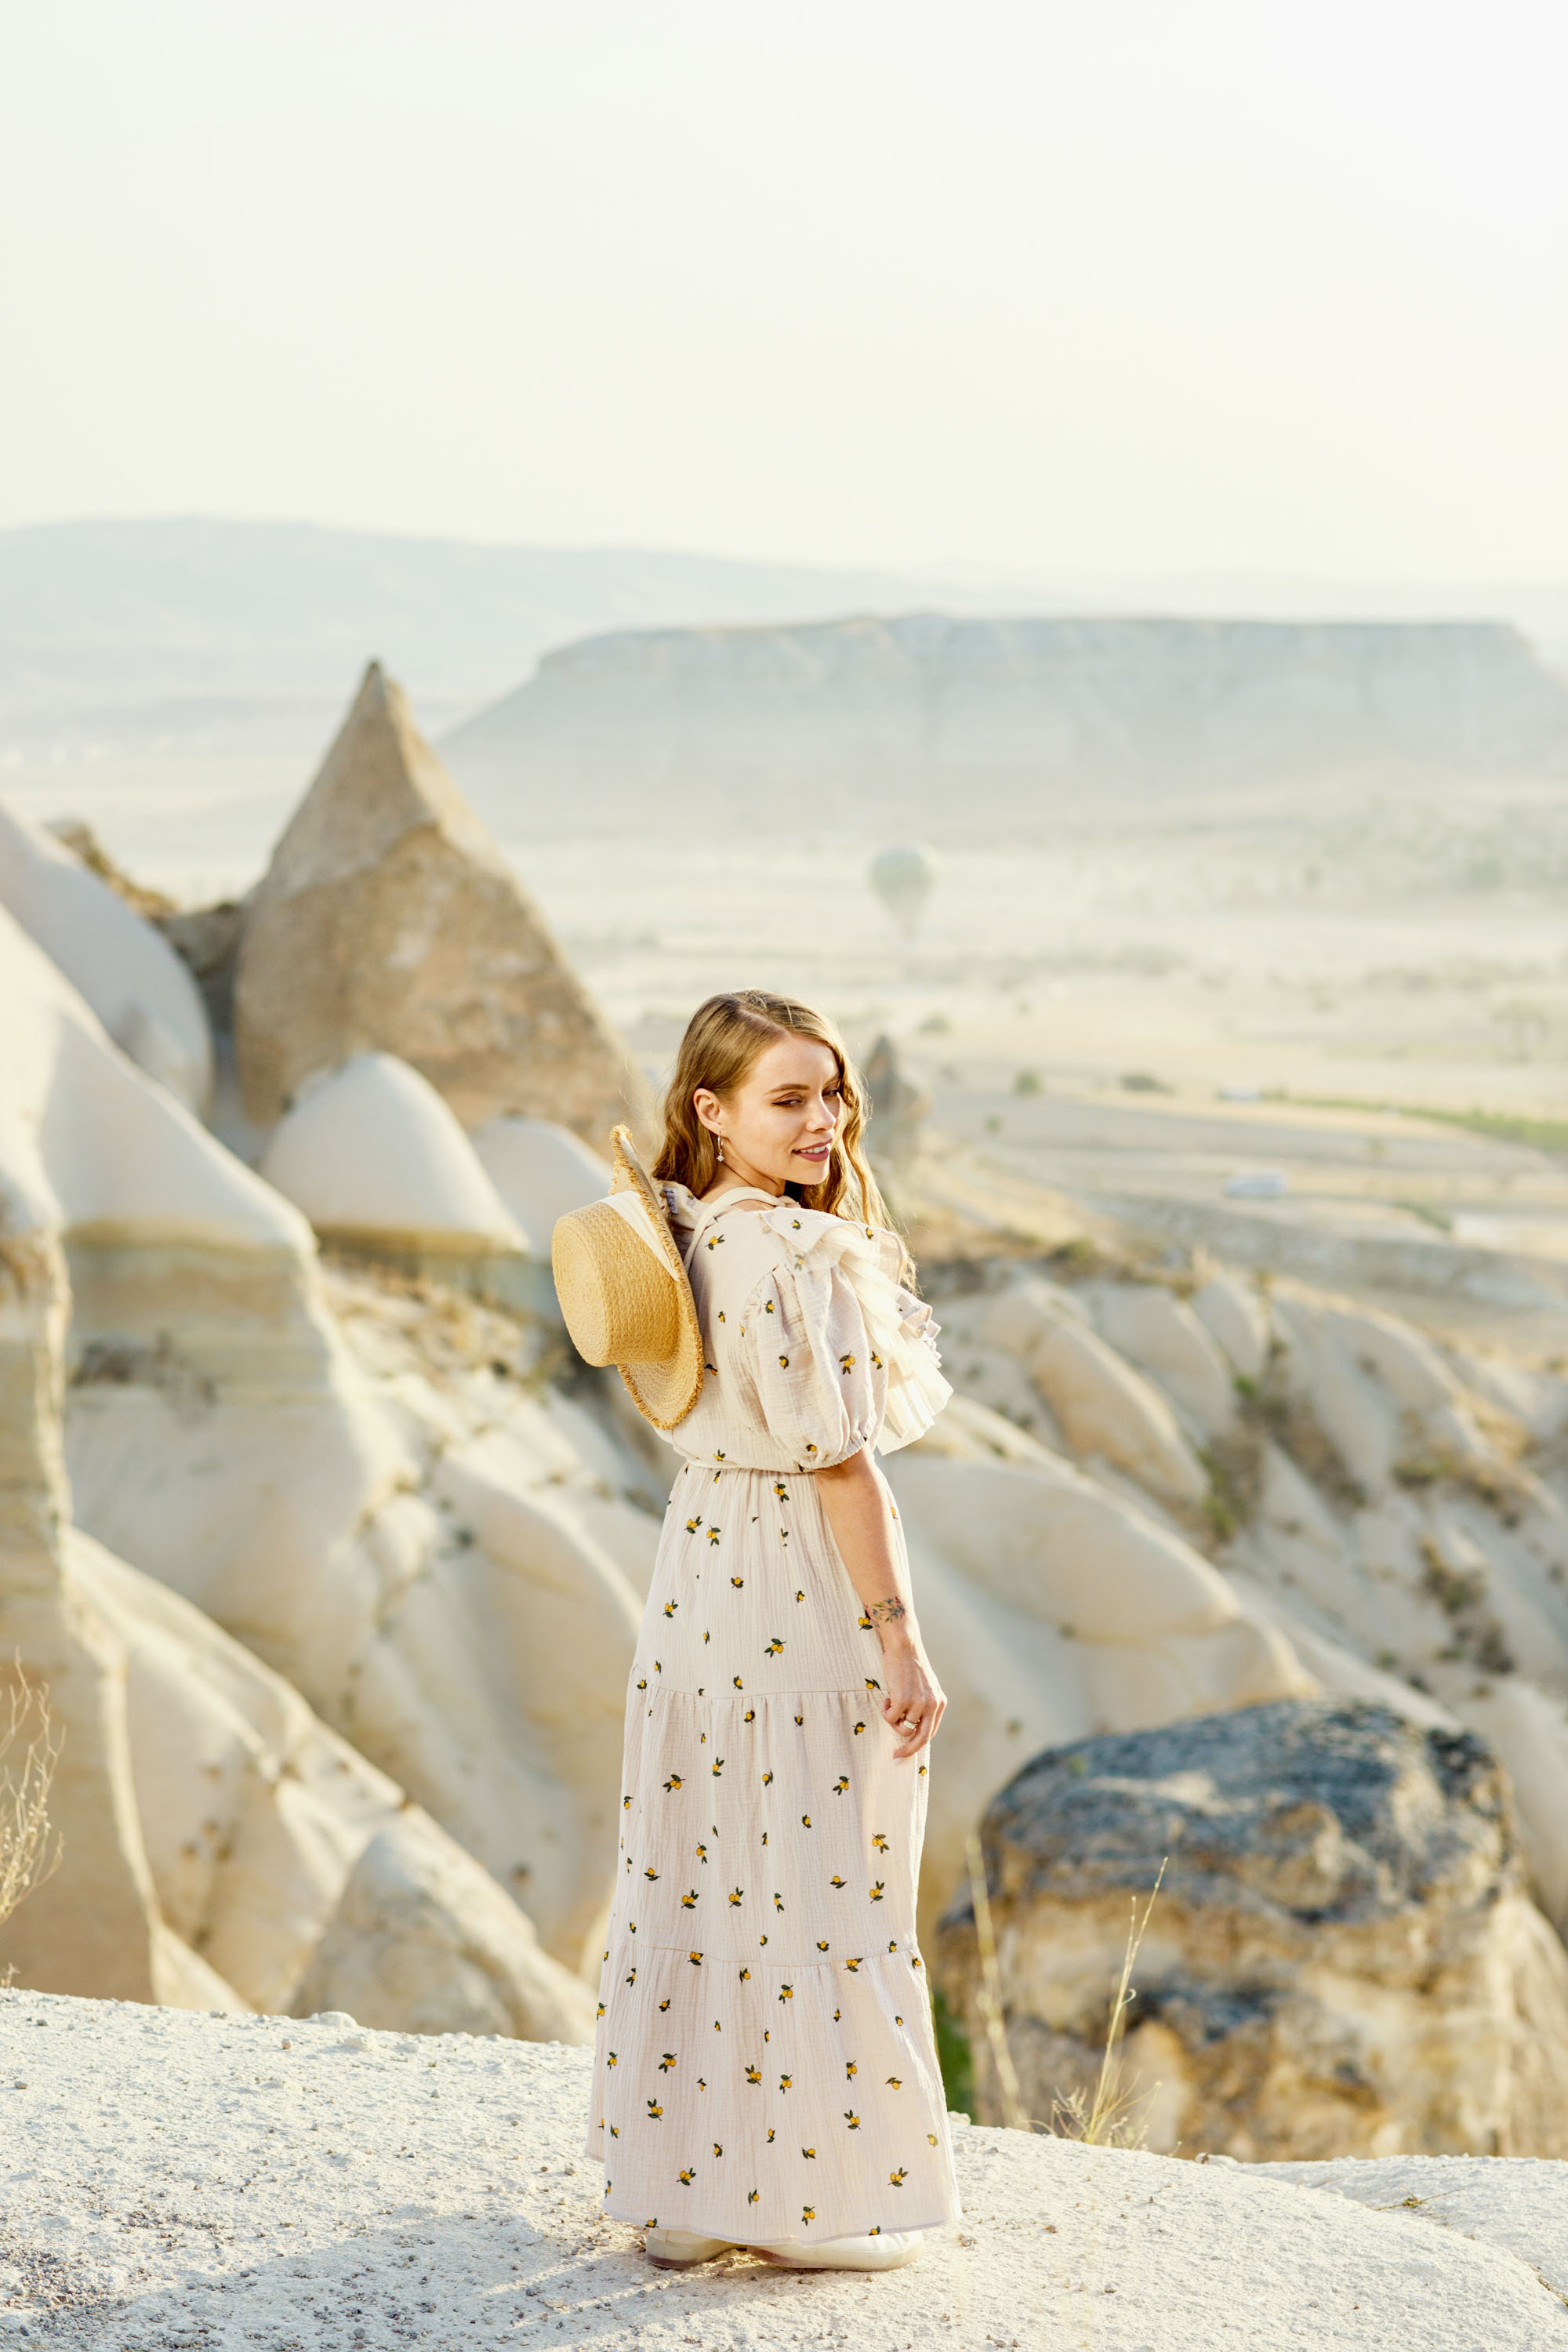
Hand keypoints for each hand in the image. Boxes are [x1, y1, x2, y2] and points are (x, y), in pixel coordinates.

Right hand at [879, 1637, 945, 1759]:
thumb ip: (923, 1706)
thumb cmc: (909, 1665)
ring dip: (893, 1720)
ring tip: (890, 1703)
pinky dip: (886, 1711)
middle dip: (908, 1750)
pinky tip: (887, 1698)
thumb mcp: (924, 1688)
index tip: (905, 1753)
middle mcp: (932, 1705)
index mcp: (940, 1702)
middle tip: (896, 1757)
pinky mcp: (903, 1700)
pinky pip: (891, 1718)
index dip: (917, 1745)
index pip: (930, 1733)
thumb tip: (913, 1728)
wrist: (903, 1645)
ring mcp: (918, 1703)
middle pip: (922, 1738)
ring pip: (902, 1728)